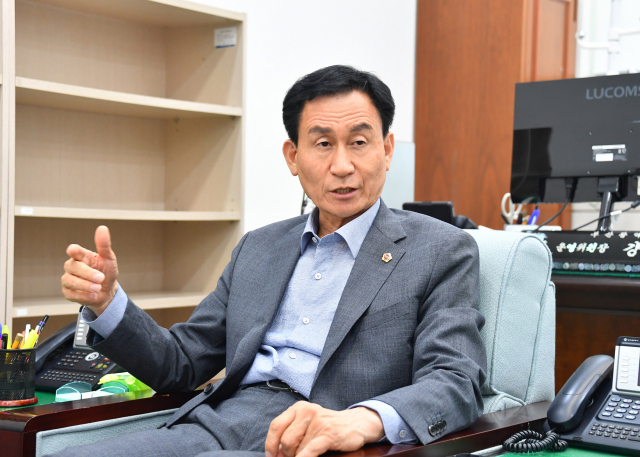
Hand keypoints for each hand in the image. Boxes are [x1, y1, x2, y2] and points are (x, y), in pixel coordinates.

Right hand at [61, 225, 118, 315]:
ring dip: (85, 285)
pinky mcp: (67, 292)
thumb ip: (104, 245)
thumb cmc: (106, 272)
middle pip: (72, 267)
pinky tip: (93, 296)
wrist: (107, 291)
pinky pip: (71, 294)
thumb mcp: (109, 258)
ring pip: (69, 281)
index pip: (74, 251)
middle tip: (101, 278)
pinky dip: (84, 296)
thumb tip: (102, 228)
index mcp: (81, 256)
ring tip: (98, 288)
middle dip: (87, 273)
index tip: (73, 250)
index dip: (73, 250)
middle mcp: (72, 266)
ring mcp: (68, 279)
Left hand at [265, 402, 384, 456]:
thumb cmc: (328, 427)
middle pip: (286, 440)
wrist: (356, 424)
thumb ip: (291, 433)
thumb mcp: (307, 424)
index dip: (270, 445)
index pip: (276, 426)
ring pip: (297, 448)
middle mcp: (306, 411)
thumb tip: (275, 453)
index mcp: (298, 408)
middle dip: (287, 455)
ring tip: (308, 456)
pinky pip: (309, 451)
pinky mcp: (328, 433)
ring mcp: (318, 422)